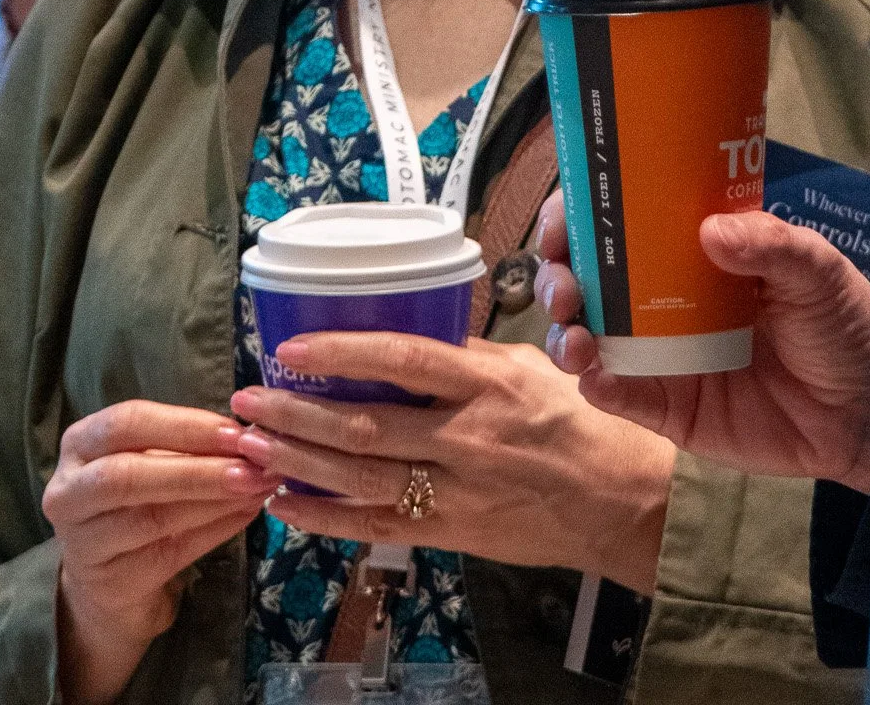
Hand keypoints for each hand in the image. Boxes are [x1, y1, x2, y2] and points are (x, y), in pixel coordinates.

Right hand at [43, 400, 270, 704]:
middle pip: (127, 476)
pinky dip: (215, 530)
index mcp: (80, 444)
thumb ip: (189, 445)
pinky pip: (170, 553)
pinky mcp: (110, 583)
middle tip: (252, 466)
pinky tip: (247, 513)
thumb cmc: (137, 498)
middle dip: (197, 469)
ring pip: (151, 518)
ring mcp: (83, 543)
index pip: (128, 424)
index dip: (185, 426)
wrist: (110, 578)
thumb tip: (251, 433)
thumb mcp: (152, 459)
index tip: (236, 430)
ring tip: (259, 487)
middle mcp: (68, 492)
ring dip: (214, 500)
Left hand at [229, 333, 675, 594]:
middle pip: (365, 424)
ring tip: (251, 444)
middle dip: (297, 412)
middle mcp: (466, 436)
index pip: (404, 358)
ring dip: (298, 461)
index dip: (343, 351)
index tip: (293, 345)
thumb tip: (417, 335)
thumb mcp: (533, 369)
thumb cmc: (584, 422)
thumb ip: (472, 356)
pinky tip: (285, 503)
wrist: (621, 501)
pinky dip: (325, 517)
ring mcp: (456, 489)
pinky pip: (376, 525)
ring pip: (361, 476)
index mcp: (487, 383)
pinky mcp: (452, 532)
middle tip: (248, 399)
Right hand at [534, 191, 869, 492]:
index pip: (624, 219)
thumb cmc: (842, 325)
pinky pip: (621, 396)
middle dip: (560, 273)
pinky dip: (597, 384)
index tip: (567, 215)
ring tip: (577, 335)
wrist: (869, 411)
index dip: (583, 212)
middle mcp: (666, 298)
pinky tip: (595, 375)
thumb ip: (771, 244)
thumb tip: (710, 230)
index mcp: (695, 251)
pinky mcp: (671, 409)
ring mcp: (663, 355)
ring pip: (591, 336)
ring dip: (567, 331)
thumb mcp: (818, 270)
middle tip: (565, 284)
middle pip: (590, 276)